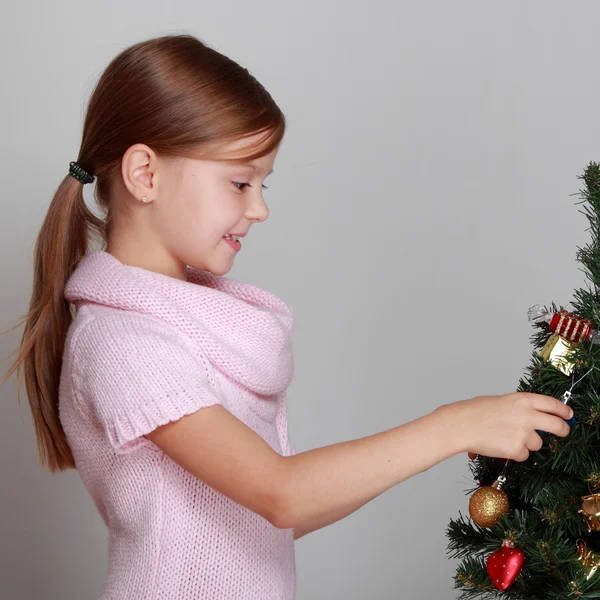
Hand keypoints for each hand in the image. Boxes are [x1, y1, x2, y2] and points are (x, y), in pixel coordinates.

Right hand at [448, 392, 572, 461]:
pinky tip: (500, 445)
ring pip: (537, 443)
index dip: (563, 410)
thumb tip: (535, 416)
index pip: (552, 404)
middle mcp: (527, 416)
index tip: (568, 414)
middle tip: (563, 431)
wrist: (461, 425)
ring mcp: (524, 433)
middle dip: (563, 430)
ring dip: (526, 443)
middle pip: (557, 425)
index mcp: (523, 400)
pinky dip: (514, 453)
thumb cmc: (474, 412)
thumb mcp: (501, 401)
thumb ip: (520, 408)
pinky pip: (524, 455)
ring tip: (505, 437)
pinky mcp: (518, 449)